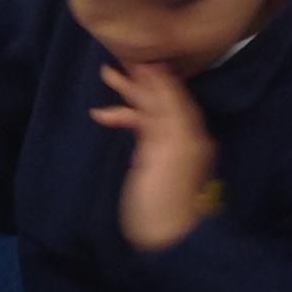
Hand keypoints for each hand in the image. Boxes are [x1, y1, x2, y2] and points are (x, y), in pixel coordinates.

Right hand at [92, 61, 217, 250]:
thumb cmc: (165, 196)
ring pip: (148, 112)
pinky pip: (142, 130)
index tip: (134, 53)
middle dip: (137, 81)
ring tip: (106, 81)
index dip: (153, 72)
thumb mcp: (169, 149)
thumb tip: (159, 76)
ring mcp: (168, 147)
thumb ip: (166, 111)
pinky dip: (125, 120)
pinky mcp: (153, 160)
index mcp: (188, 128)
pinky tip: (103, 117)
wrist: (166, 238)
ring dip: (128, 97)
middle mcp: (181, 132)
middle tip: (114, 62)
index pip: (171, 90)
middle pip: (159, 98)